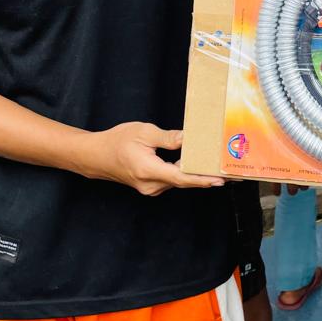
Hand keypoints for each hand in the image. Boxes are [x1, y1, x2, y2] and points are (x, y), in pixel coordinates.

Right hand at [80, 122, 224, 195]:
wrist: (96, 156)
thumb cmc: (117, 141)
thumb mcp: (144, 132)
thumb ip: (168, 138)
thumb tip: (187, 139)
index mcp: (149, 170)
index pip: (181, 178)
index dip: (201, 179)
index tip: (218, 180)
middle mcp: (150, 184)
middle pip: (183, 182)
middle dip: (204, 178)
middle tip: (225, 173)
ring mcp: (149, 188)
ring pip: (177, 182)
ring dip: (194, 175)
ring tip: (213, 168)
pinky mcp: (149, 186)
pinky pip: (170, 181)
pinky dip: (183, 174)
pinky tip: (193, 166)